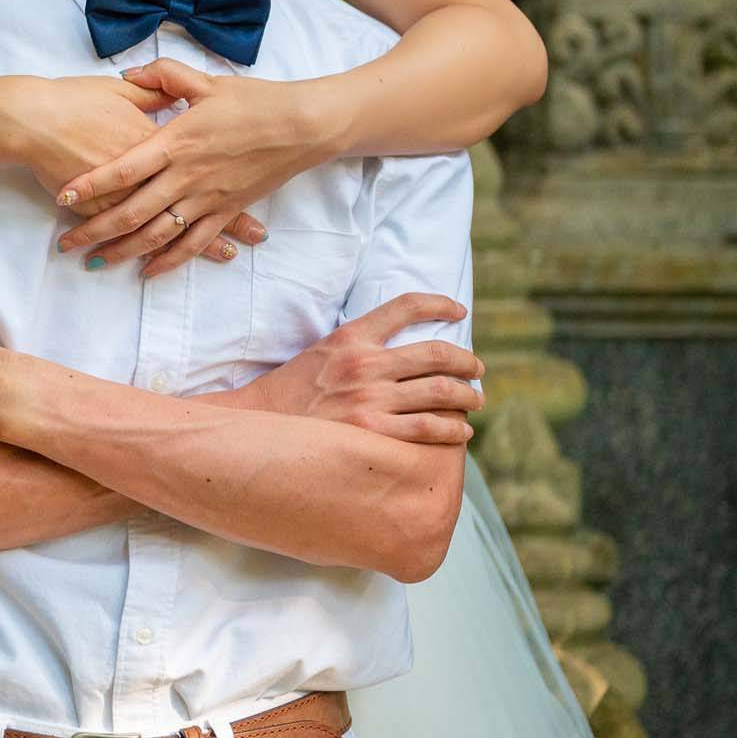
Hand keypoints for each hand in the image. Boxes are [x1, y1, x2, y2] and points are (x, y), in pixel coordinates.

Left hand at [57, 60, 354, 276]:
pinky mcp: (226, 211)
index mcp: (177, 142)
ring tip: (95, 262)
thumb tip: (129, 74)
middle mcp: (187, 176)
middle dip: (96, 230)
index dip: (91, 184)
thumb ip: (163, 77)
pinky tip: (148, 272)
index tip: (63, 196)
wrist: (303, 125)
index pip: (124, 168)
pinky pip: (193, 244)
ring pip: (158, 234)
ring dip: (124, 251)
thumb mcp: (205, 82)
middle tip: (67, 244)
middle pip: (132, 211)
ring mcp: (207, 198)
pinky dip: (170, 261)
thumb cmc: (255, 100)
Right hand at [227, 293, 478, 445]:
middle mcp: (365, 365)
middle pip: (437, 354)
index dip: (439, 304)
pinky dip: (452, 429)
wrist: (258, 427)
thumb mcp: (321, 353)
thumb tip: (397, 346)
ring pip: (441, 392)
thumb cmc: (290, 393)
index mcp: (351, 337)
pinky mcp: (373, 433)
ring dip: (468, 396)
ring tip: (475, 400)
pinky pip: (428, 428)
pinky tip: (460, 432)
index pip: (406, 306)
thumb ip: (357, 347)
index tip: (458, 311)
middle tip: (478, 369)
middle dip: (467, 362)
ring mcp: (371, 400)